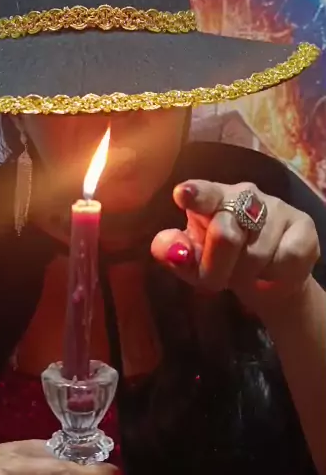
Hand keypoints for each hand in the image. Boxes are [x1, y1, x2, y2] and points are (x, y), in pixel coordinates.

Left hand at [151, 180, 319, 316]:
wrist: (266, 281)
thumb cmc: (222, 263)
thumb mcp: (192, 263)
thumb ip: (176, 254)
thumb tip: (171, 251)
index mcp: (212, 198)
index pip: (204, 193)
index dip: (195, 195)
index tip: (183, 194)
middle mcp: (245, 194)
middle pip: (225, 234)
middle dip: (216, 268)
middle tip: (216, 280)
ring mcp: (277, 207)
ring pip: (256, 255)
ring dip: (246, 276)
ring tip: (247, 273)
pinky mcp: (304, 226)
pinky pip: (286, 260)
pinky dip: (274, 276)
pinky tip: (272, 271)